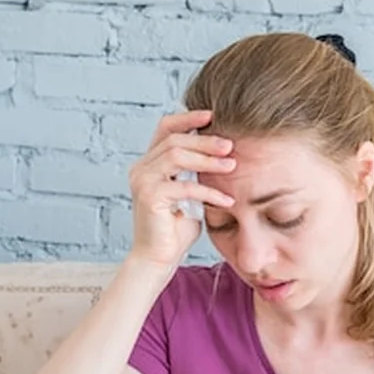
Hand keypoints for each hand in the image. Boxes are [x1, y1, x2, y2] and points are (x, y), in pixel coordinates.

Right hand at [126, 109, 235, 268]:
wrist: (158, 259)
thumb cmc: (175, 230)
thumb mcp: (189, 193)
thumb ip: (195, 173)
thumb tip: (222, 154)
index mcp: (149, 164)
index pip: (165, 128)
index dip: (188, 118)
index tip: (212, 115)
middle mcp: (141, 169)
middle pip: (174, 140)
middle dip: (205, 140)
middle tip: (230, 145)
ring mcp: (143, 181)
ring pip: (177, 156)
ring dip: (207, 160)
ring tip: (231, 166)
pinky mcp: (150, 197)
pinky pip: (185, 186)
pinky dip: (209, 192)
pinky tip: (227, 200)